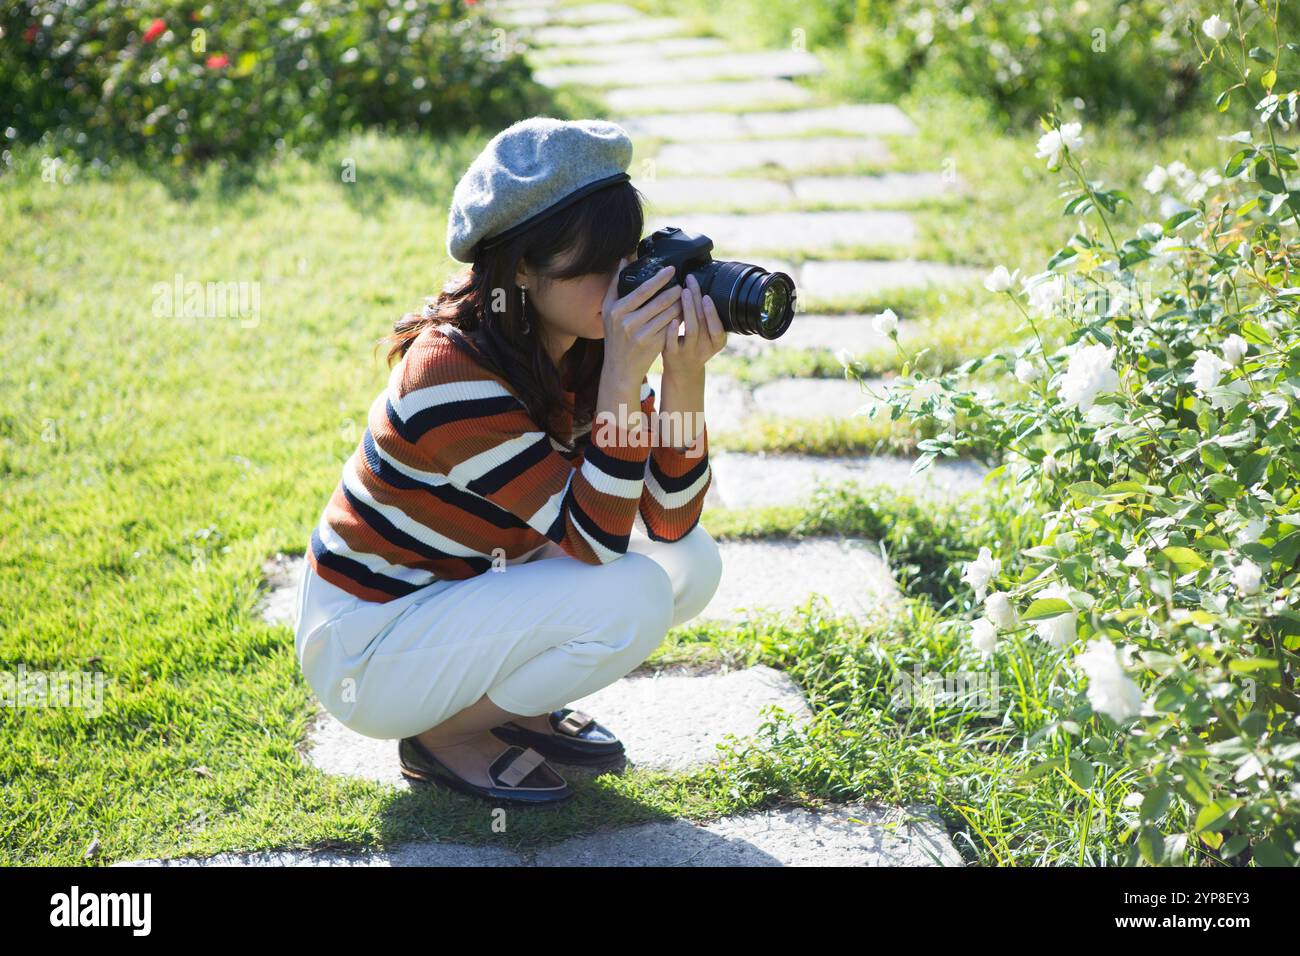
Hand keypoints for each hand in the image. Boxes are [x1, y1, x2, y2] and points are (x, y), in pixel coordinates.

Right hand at [600, 257, 682, 384]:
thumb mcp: (608, 311)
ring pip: (669, 313)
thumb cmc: (615, 336)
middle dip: (675, 291)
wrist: (620, 368)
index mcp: (616, 310)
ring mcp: (641, 335)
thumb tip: (624, 258)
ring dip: (681, 303)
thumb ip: (615, 285)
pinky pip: (672, 326)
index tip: (672, 269)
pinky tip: (684, 312)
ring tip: (686, 297)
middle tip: (684, 284)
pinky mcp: (654, 345)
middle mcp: (627, 322)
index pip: (643, 290)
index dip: (659, 278)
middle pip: (660, 301)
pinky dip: (679, 318)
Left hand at [662, 273, 724, 378]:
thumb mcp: (706, 336)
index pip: (718, 327)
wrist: (682, 372)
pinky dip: (673, 330)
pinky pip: (673, 342)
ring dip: (688, 309)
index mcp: (717, 342)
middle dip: (698, 300)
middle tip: (691, 281)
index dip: (713, 313)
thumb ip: (705, 317)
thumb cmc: (694, 346)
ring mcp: (689, 352)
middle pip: (704, 322)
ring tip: (684, 292)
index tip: (707, 296)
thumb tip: (699, 285)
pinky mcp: (672, 355)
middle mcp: (705, 348)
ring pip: (691, 330)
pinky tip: (671, 317)